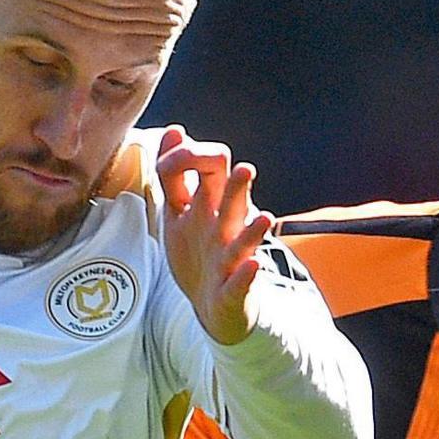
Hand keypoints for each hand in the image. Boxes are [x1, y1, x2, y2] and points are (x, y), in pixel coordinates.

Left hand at [154, 124, 273, 345]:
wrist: (212, 308)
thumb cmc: (197, 253)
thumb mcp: (178, 210)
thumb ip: (174, 172)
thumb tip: (176, 130)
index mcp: (208, 205)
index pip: (205, 171)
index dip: (186, 158)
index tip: (173, 157)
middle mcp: (222, 227)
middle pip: (231, 200)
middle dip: (237, 187)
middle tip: (243, 171)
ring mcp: (229, 258)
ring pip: (242, 240)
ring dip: (253, 230)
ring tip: (265, 217)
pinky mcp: (233, 289)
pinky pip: (241, 281)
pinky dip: (247, 275)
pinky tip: (253, 265)